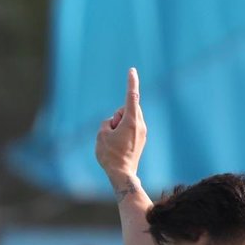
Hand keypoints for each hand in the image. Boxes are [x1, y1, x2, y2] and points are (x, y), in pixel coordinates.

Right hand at [95, 67, 146, 186]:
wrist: (122, 174)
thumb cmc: (110, 154)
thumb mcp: (102, 133)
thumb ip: (108, 121)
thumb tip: (115, 122)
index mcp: (131, 121)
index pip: (131, 96)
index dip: (131, 82)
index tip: (132, 71)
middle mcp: (140, 125)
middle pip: (127, 109)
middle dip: (118, 115)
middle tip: (112, 131)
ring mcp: (143, 133)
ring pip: (128, 119)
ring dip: (120, 124)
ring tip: (116, 141)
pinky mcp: (142, 139)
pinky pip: (130, 128)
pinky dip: (123, 130)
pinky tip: (120, 145)